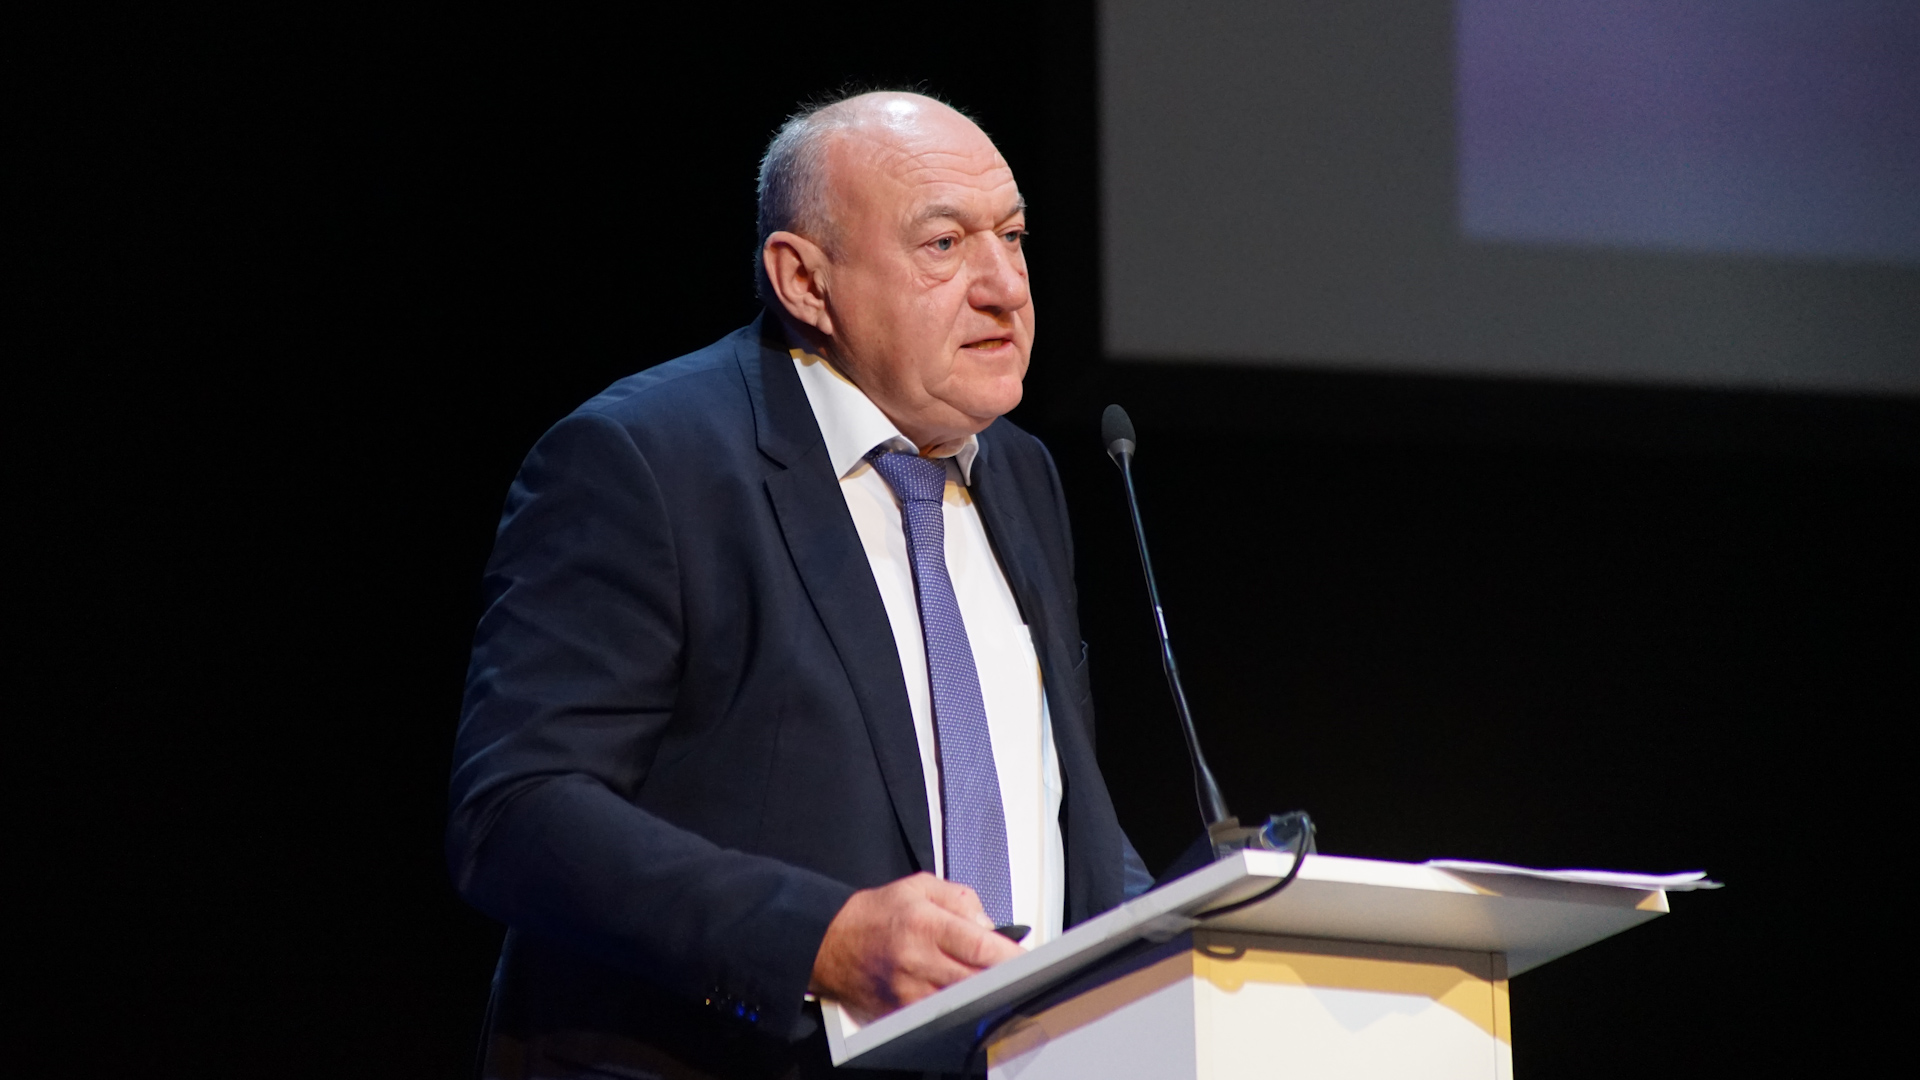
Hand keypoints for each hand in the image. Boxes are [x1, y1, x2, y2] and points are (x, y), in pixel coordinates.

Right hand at [809, 872, 1024, 1021]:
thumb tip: (990, 925)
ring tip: (992, 981)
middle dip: (1003, 977)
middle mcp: (917, 960)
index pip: (979, 946)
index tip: (1028, 959)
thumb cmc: (873, 915)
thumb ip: (960, 899)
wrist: (828, 943)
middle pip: (976, 979)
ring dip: (982, 993)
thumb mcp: (918, 886)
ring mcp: (908, 992)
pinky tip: (964, 994)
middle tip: (1018, 972)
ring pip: (962, 1000)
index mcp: (923, 924)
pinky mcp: (900, 1012)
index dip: (1010, 956)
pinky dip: (957, 1005)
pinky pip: (939, 1014)